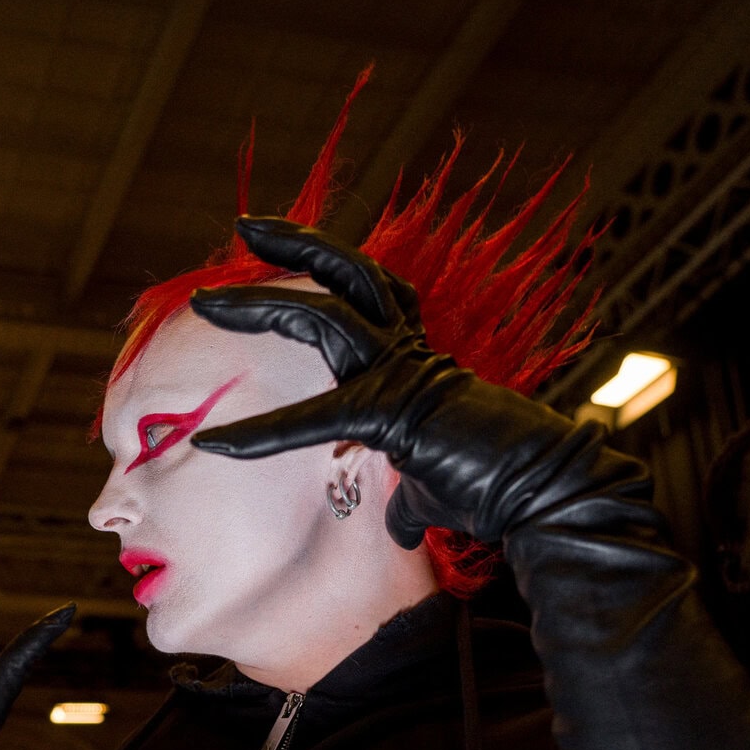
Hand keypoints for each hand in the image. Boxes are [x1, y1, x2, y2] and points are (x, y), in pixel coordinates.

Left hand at [188, 215, 563, 550]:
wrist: (543, 497)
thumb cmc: (493, 492)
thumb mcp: (429, 487)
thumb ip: (403, 496)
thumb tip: (394, 523)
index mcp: (416, 357)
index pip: (366, 296)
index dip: (323, 266)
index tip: (281, 247)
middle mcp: (408, 353)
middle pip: (346, 277)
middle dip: (293, 246)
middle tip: (243, 226)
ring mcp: (403, 376)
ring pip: (326, 314)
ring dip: (261, 303)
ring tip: (207, 300)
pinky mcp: (393, 416)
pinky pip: (315, 417)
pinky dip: (262, 434)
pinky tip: (215, 445)